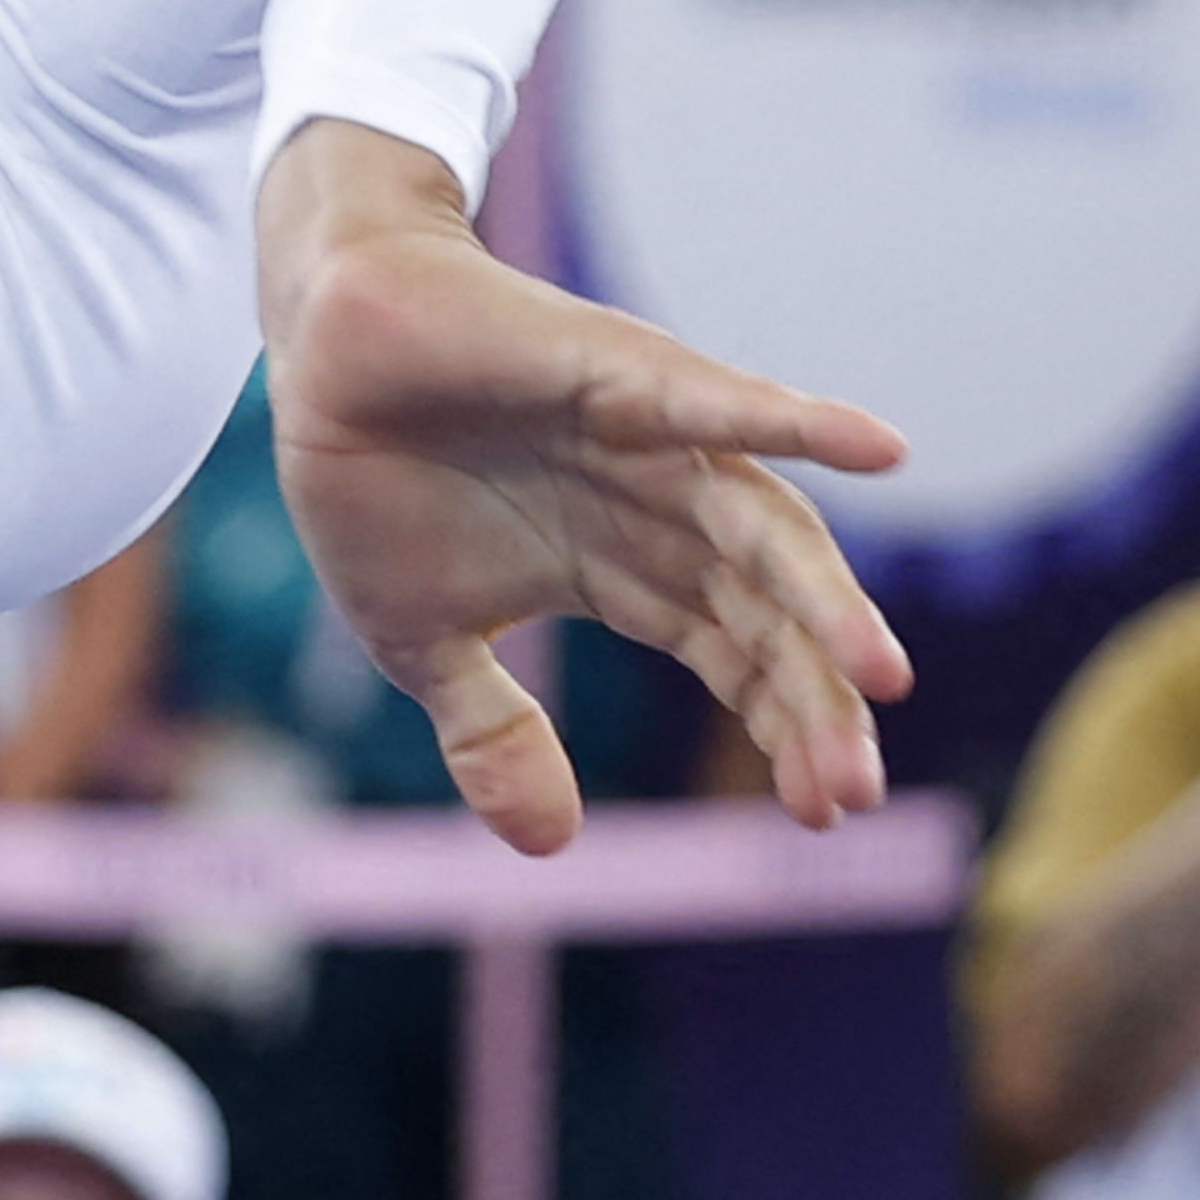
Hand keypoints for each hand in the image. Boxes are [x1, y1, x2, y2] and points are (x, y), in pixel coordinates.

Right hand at [255, 122, 910, 847]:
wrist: (318, 352)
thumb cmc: (375, 481)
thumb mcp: (424, 643)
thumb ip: (493, 736)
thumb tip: (551, 847)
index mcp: (628, 572)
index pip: (738, 660)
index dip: (786, 730)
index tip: (827, 812)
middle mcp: (662, 508)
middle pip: (766, 614)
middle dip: (816, 697)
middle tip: (857, 789)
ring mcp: (651, 438)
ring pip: (761, 526)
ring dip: (823, 597)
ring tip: (880, 673)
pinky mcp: (619, 370)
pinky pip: (718, 400)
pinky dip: (796, 418)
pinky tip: (878, 447)